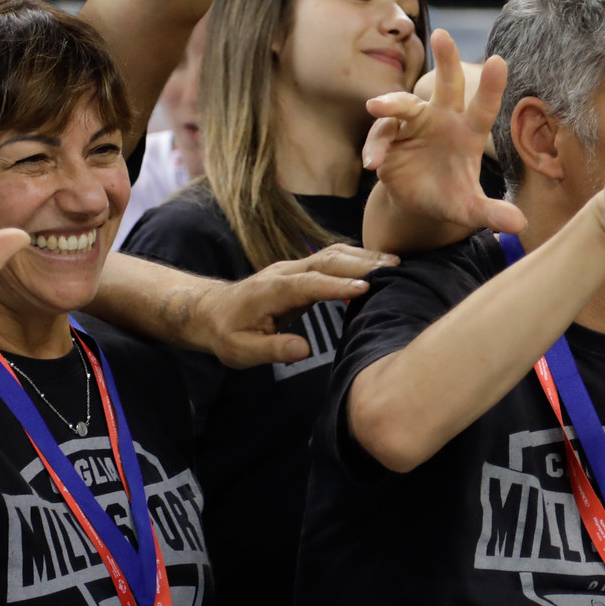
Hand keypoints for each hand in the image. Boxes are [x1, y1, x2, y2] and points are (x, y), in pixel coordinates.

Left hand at [190, 243, 395, 367]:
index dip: (337, 285)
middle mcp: (284, 272)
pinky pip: (331, 259)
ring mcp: (292, 267)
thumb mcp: (241, 351)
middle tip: (395, 269)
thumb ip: (272, 349)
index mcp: (271, 291)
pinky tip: (377, 265)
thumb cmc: (226, 334)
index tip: (366, 287)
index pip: (309, 283)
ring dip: (362, 256)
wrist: (209, 312)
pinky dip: (356, 258)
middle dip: (361, 263)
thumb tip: (304, 349)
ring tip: (395, 264)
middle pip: (326, 260)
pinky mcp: (300, 270)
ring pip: (331, 254)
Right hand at [364, 30, 523, 237]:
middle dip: (446, 60)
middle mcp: (442, 119)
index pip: (483, 107)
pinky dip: (376, 147)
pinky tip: (372, 163)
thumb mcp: (470, 209)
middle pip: (446, 85)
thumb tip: (520, 225)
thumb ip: (492, 213)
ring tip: (376, 106)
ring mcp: (414, 124)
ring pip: (404, 104)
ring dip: (391, 102)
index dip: (491, 86)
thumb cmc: (450, 197)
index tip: (500, 61)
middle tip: (443, 35)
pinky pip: (381, 135)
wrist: (418, 202)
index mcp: (468, 132)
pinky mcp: (390, 136)